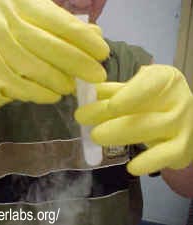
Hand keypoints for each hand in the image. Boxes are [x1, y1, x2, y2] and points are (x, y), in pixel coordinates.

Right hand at [0, 0, 108, 135]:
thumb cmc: (4, 42)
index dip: (84, 40)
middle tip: (97, 76)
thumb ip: (61, 28)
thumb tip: (96, 36)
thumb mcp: (30, 26)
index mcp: (18, 4)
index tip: (103, 53)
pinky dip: (44, 94)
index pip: (59, 22)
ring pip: (38, 70)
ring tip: (72, 87)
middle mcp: (2, 22)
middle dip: (79, 63)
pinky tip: (53, 95)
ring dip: (61, 82)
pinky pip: (25, 88)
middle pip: (50, 46)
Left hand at [75, 65, 192, 175]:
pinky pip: (166, 156)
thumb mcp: (134, 90)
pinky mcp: (183, 147)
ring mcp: (182, 124)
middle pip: (143, 109)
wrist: (183, 116)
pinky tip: (132, 168)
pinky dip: (149, 162)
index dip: (131, 94)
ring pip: (151, 129)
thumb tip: (84, 92)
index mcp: (164, 79)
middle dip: (110, 115)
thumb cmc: (153, 99)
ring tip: (96, 137)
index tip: (111, 104)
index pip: (149, 83)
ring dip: (121, 134)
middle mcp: (177, 99)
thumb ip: (111, 92)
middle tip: (82, 117)